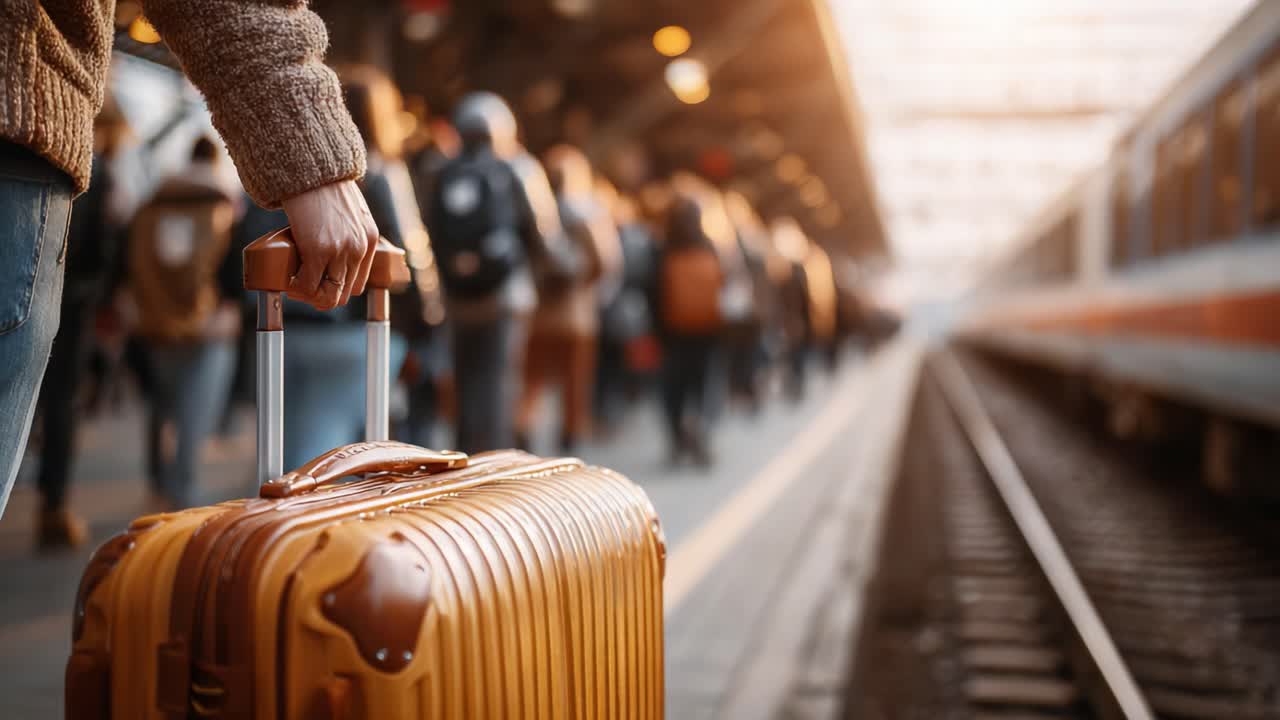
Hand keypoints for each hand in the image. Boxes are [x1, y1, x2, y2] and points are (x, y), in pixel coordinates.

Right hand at [280, 180, 377, 310]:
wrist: (311, 170)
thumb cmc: (324, 188)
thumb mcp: (351, 212)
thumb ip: (351, 232)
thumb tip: (335, 247)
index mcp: (370, 241)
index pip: (358, 284)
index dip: (337, 288)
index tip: (320, 283)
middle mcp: (359, 249)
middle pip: (344, 294)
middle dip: (322, 297)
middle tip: (303, 288)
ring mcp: (340, 251)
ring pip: (328, 296)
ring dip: (309, 297)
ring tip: (295, 287)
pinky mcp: (318, 250)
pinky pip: (307, 286)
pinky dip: (296, 289)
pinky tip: (289, 282)